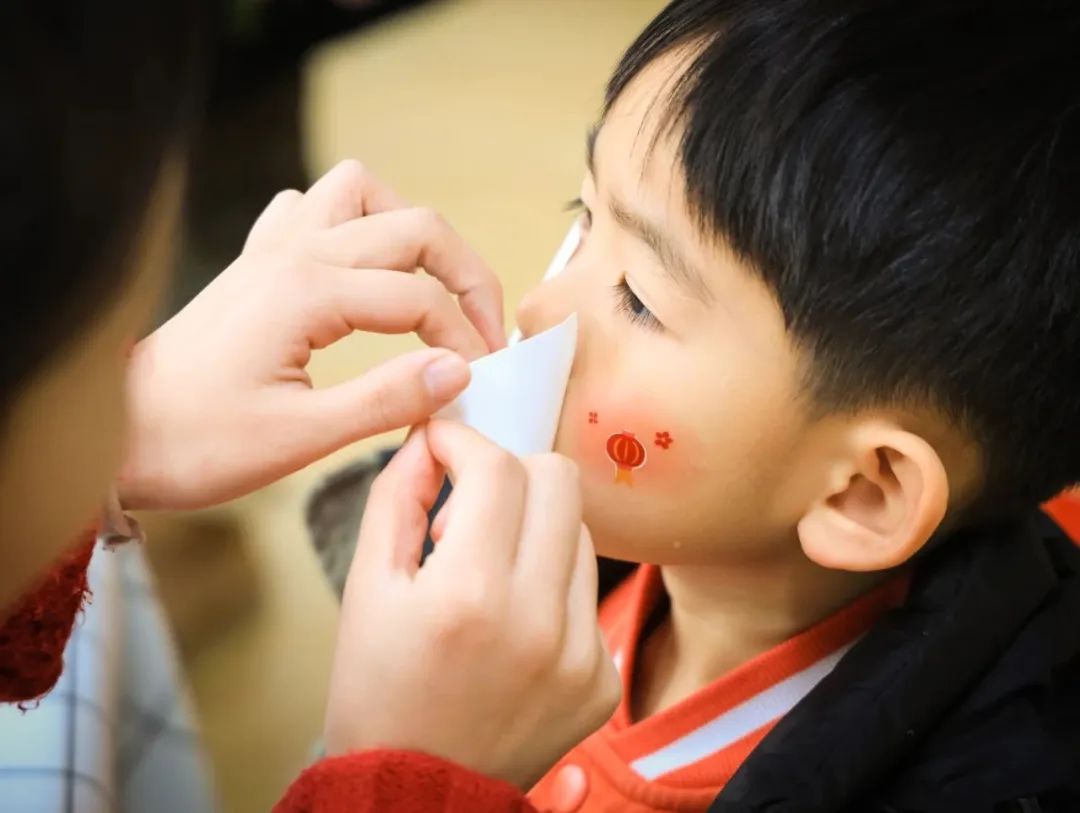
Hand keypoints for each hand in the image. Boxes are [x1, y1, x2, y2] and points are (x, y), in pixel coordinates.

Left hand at [119, 160, 504, 509]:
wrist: (118, 435)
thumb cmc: (196, 443)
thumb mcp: (299, 437)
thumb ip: (386, 399)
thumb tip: (460, 372)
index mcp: (307, 293)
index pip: (422, 301)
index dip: (466, 340)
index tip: (483, 381)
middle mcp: (294, 253)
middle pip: (416, 228)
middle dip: (466, 277)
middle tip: (483, 333)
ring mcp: (273, 248)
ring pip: (365, 193)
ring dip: (411, 233)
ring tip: (429, 290)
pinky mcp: (258, 261)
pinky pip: (316, 206)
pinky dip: (355, 226)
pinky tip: (362, 275)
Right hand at [324, 420, 620, 789]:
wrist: (416, 794)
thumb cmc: (377, 692)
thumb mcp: (365, 590)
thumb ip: (395, 498)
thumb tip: (429, 437)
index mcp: (469, 595)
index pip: (497, 467)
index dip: (463, 441)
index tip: (441, 446)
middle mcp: (538, 621)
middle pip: (559, 479)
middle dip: (509, 472)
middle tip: (467, 508)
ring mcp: (581, 653)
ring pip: (578, 531)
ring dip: (531, 529)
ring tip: (485, 571)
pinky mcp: (602, 679)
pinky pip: (586, 590)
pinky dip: (549, 584)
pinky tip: (511, 621)